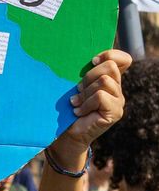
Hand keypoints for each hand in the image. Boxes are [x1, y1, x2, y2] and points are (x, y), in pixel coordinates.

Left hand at [49, 50, 131, 166]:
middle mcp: (117, 89)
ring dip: (86, 92)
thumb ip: (82, 75)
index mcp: (110, 80)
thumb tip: (78, 58)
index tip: (91, 61)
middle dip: (89, 76)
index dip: (110, 54)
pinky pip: (101, 96)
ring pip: (105, 81)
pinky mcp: (115, 112)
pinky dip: (86, 103)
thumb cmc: (66, 110)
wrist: (65, 136)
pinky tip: (78, 112)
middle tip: (78, 91)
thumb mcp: (74, 88)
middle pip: (110, 66)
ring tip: (76, 103)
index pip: (123, 59)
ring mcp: (118, 101)